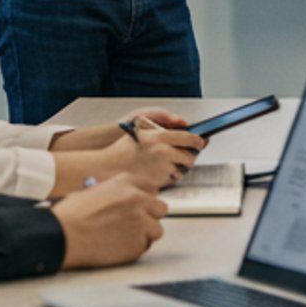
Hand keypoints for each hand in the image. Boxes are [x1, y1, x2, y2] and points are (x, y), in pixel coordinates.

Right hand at [56, 174, 167, 267]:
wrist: (63, 235)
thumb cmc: (71, 214)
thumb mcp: (95, 191)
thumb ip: (117, 194)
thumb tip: (126, 202)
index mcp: (126, 182)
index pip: (151, 188)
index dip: (145, 200)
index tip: (141, 207)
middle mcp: (138, 199)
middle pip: (160, 208)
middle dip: (150, 217)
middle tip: (135, 224)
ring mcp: (141, 221)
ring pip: (156, 230)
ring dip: (144, 235)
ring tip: (123, 238)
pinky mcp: (138, 243)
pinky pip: (144, 246)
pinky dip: (134, 249)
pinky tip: (117, 248)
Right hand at [85, 120, 204, 192]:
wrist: (104, 168)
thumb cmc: (120, 149)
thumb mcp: (140, 127)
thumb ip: (162, 122)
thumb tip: (183, 124)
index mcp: (160, 136)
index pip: (190, 138)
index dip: (198, 141)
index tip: (201, 142)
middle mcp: (163, 152)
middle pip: (190, 157)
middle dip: (189, 157)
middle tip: (185, 156)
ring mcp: (161, 169)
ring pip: (182, 170)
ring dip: (178, 168)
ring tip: (165, 165)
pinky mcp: (158, 184)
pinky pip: (171, 181)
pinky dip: (167, 178)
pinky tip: (156, 173)